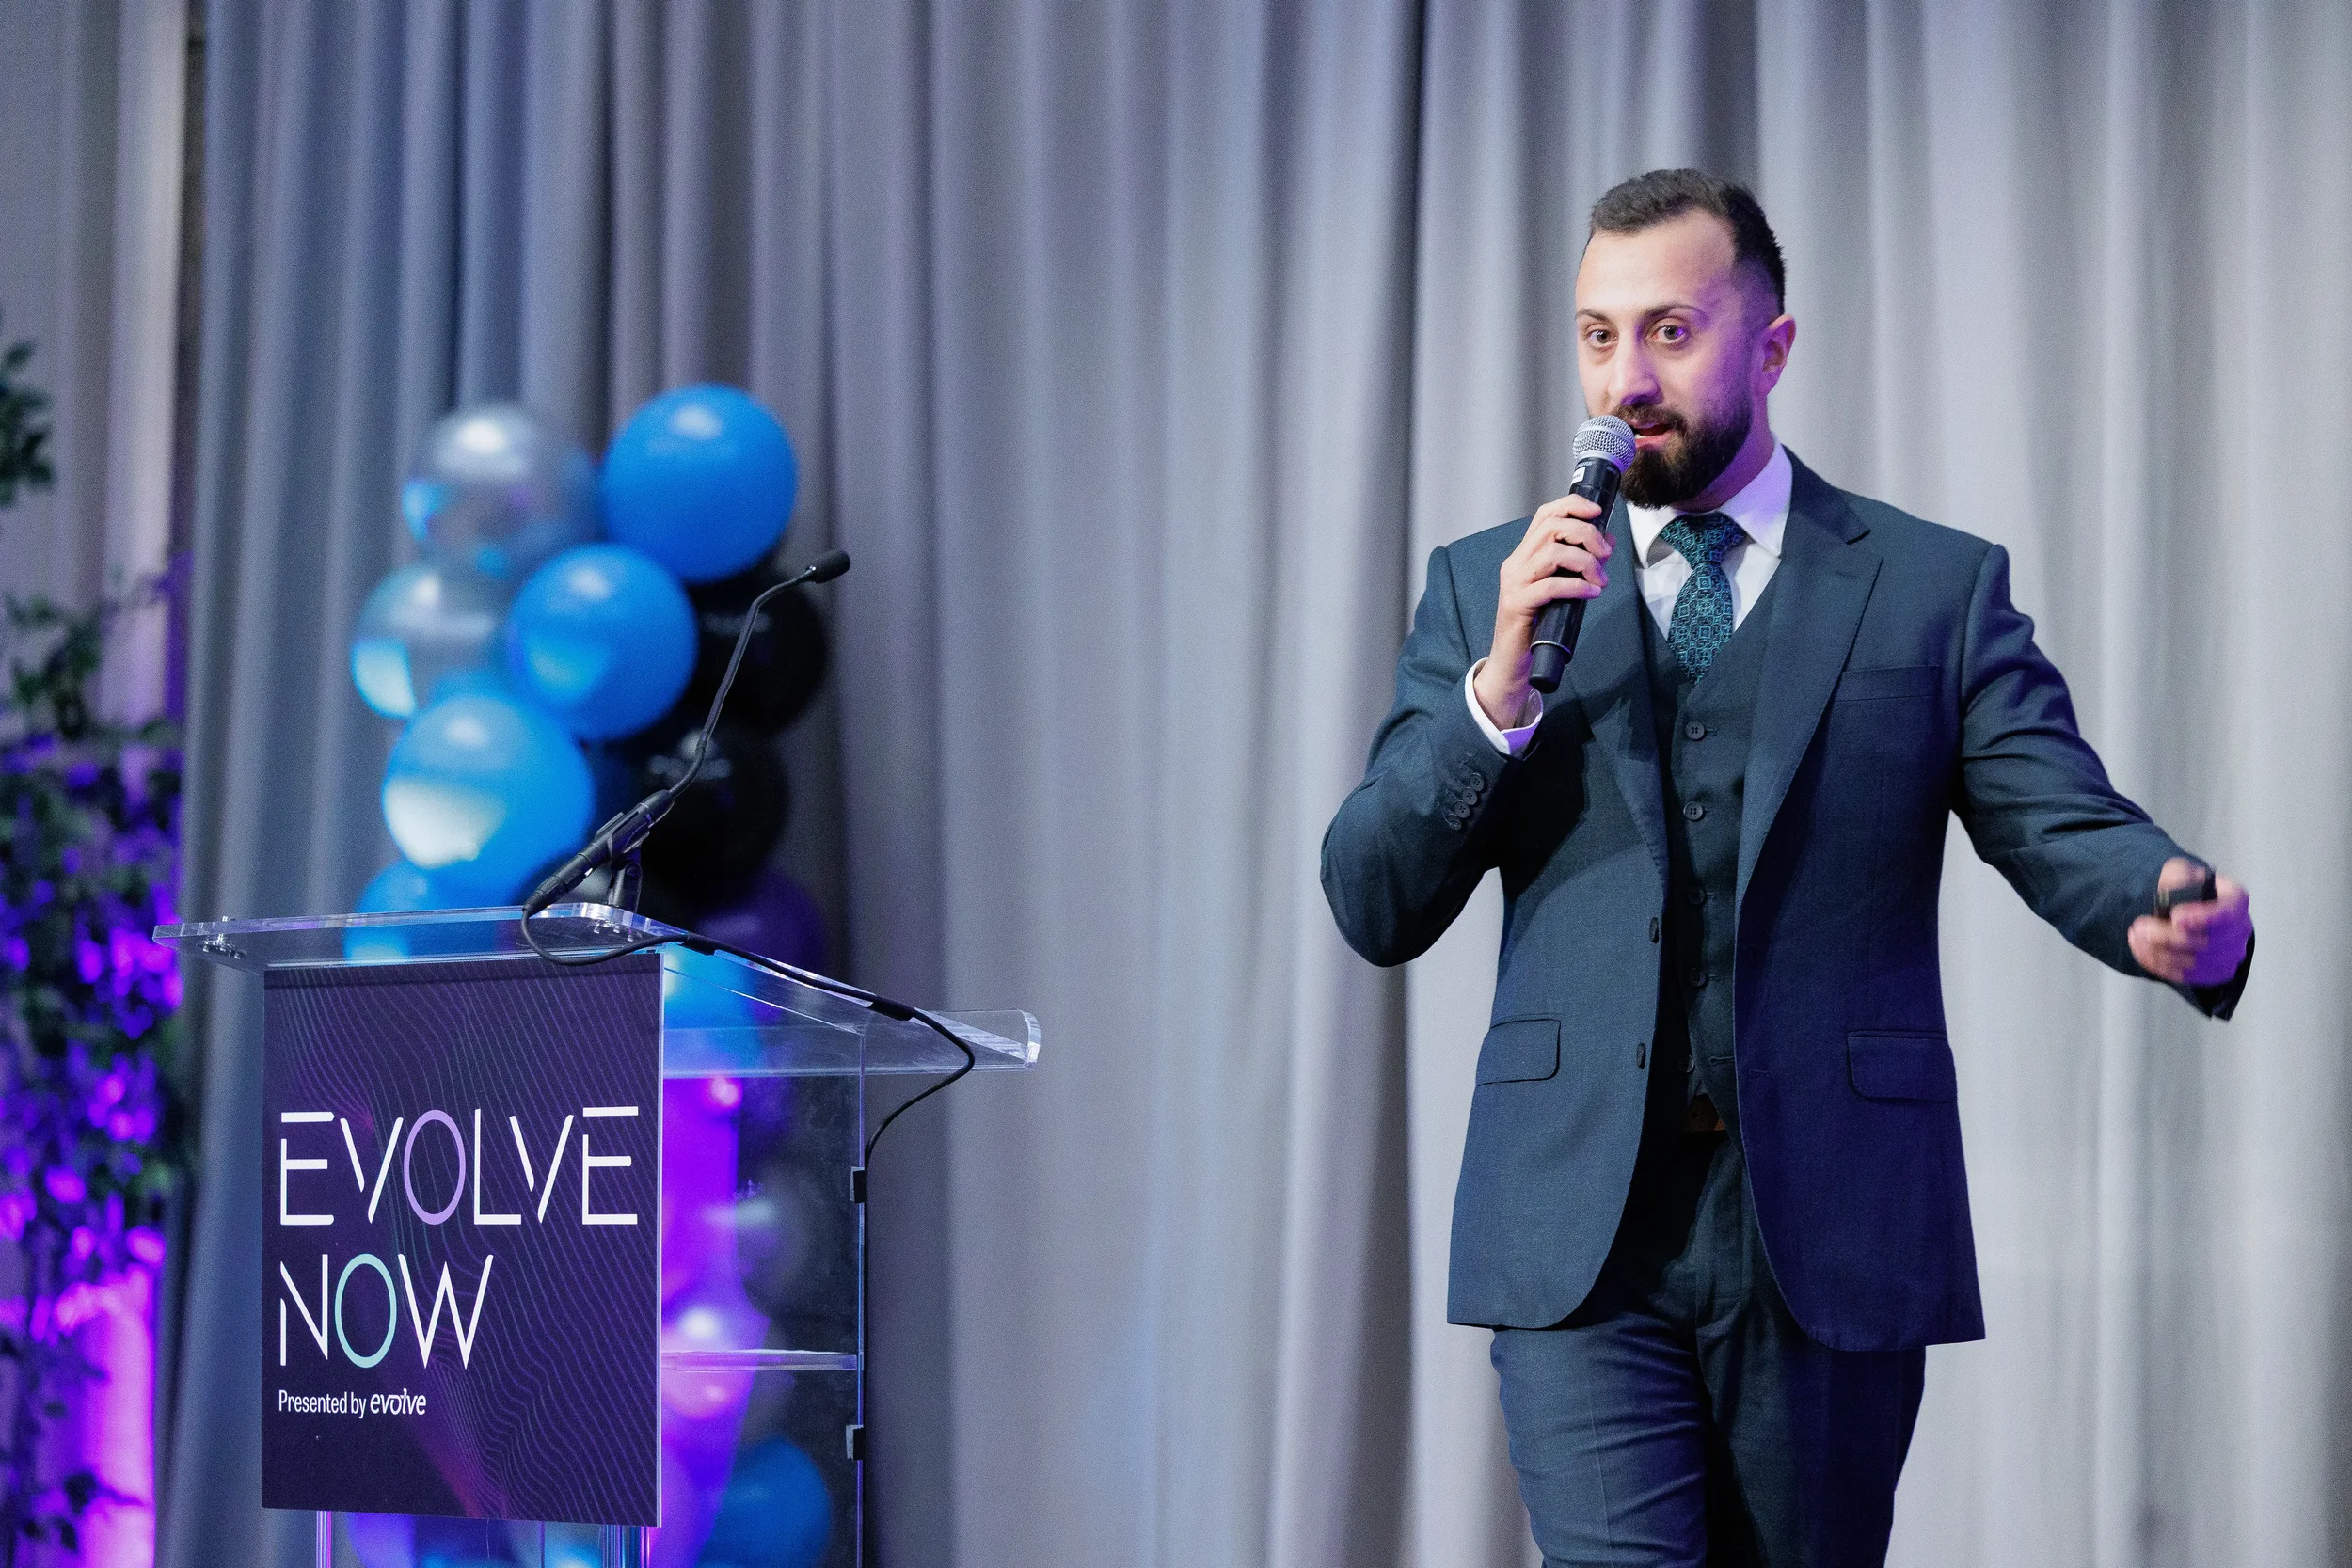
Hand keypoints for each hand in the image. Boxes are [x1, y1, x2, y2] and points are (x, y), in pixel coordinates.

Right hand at [1473, 494, 1610, 728]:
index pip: (1545, 515)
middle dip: (1586, 534)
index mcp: (1524, 555)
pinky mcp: (1517, 604)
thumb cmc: (1538, 625)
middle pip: (1552, 528)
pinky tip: (1591, 593)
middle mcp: (1516, 563)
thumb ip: (1579, 564)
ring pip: (1551, 552)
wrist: (1513, 662)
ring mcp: (1514, 583)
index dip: (1572, 506)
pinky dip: (1577, 586)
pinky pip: (1551, 585)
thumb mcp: (1561, 588)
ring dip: (1585, 562)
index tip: (1598, 511)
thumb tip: (1607, 540)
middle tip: (1606, 553)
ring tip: (1600, 580)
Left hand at [2127, 857, 2251, 987]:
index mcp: (2236, 899)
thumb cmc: (2186, 888)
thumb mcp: (2180, 871)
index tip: (2176, 918)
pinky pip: (2189, 976)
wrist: (2187, 908)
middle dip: (2166, 937)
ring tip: (2136, 937)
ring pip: (2196, 963)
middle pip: (2207, 942)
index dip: (2204, 918)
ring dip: (2159, 952)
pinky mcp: (2217, 972)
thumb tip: (2172, 890)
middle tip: (2139, 926)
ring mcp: (2232, 954)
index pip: (2228, 912)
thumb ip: (2176, 876)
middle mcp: (2240, 929)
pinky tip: (2143, 951)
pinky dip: (2161, 965)